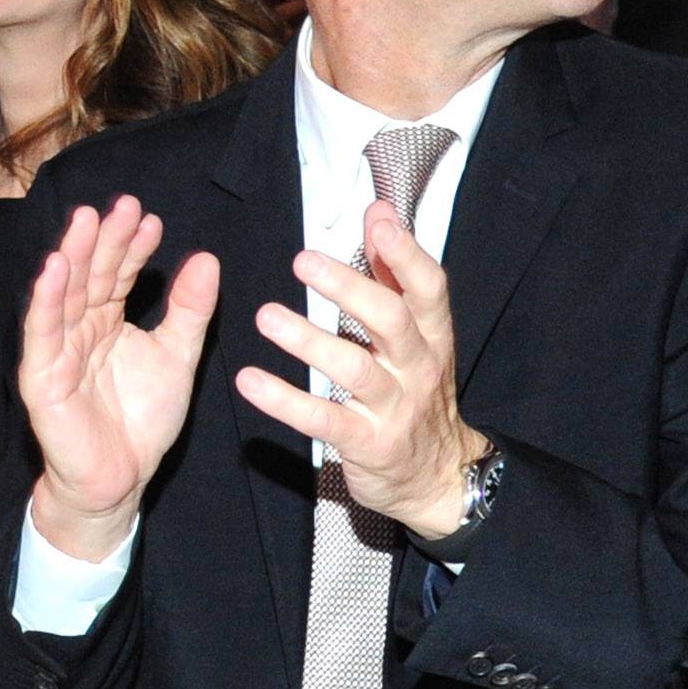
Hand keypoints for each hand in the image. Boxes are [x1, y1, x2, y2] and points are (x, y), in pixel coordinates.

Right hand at [19, 197, 218, 560]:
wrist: (120, 479)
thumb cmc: (142, 422)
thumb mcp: (177, 357)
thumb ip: (189, 311)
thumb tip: (206, 259)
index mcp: (106, 322)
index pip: (118, 275)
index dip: (132, 247)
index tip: (151, 219)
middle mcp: (78, 329)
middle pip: (91, 276)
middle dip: (104, 241)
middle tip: (123, 206)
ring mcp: (57, 350)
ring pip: (64, 295)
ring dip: (74, 256)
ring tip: (87, 220)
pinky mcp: (41, 375)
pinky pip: (43, 332)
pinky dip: (46, 298)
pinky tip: (55, 267)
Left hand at [234, 200, 483, 541]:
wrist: (436, 476)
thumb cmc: (415, 393)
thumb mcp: (417, 337)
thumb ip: (394, 276)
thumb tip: (379, 212)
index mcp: (432, 337)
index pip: (428, 288)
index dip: (405, 254)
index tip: (376, 220)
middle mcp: (418, 368)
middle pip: (391, 322)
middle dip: (349, 289)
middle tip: (303, 261)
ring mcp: (394, 408)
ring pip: (354, 370)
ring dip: (309, 341)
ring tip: (266, 317)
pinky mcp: (367, 443)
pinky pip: (323, 420)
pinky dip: (285, 401)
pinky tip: (250, 381)